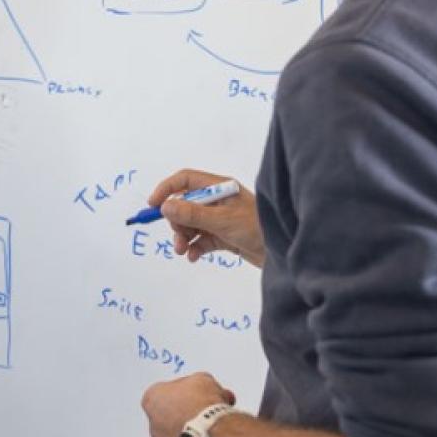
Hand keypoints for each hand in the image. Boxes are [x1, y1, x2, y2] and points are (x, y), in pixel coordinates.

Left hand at [141, 373, 236, 436]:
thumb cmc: (203, 407)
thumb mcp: (203, 379)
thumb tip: (204, 389)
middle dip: (189, 416)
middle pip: (171, 419)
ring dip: (194, 436)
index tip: (201, 395)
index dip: (187, 394)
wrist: (213, 436)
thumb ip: (197, 384)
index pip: (166, 394)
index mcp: (153, 401)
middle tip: (211, 413)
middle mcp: (154, 427)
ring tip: (217, 432)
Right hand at [145, 169, 263, 266]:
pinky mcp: (224, 236)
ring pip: (191, 225)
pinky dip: (195, 248)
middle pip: (184, 206)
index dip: (167, 189)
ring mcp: (220, 219)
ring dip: (183, 237)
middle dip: (176, 222)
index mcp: (218, 187)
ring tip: (183, 250)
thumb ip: (192, 213)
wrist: (282, 251)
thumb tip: (165, 206)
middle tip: (178, 236)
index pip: (185, 180)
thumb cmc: (257, 227)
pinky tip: (194, 256)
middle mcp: (217, 201)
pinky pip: (201, 240)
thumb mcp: (222, 220)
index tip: (154, 204)